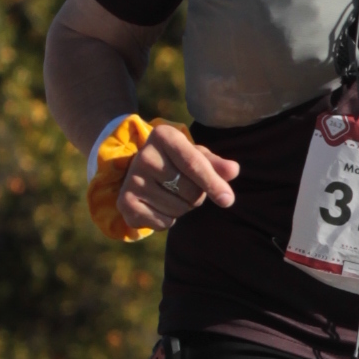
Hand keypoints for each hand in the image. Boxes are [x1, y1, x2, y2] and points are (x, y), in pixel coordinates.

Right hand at [117, 121, 240, 228]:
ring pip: (178, 209)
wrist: (141, 171)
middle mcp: (144, 156)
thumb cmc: (177, 161)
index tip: (228, 200)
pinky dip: (168, 220)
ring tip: (171, 193)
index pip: (194, 163)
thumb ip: (217, 164)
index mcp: (164, 136)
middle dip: (197, 195)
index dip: (212, 183)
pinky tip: (159, 204)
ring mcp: (132, 180)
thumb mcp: (197, 156)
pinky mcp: (125, 202)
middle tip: (185, 186)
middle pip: (189, 191)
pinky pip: (163, 223)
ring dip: (183, 208)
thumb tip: (233, 170)